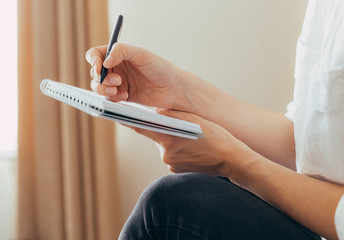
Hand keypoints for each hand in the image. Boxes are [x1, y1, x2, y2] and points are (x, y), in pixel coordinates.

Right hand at [86, 43, 186, 109]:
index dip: (93, 61)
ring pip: (98, 86)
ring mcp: (118, 82)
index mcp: (119, 54)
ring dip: (104, 89)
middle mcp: (116, 68)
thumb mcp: (141, 54)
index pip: (95, 54)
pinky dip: (113, 98)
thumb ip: (121, 52)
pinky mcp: (122, 96)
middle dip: (102, 78)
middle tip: (118, 81)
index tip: (99, 68)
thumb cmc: (161, 69)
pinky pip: (108, 98)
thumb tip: (104, 61)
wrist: (173, 89)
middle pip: (95, 73)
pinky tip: (126, 96)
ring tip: (118, 90)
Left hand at [128, 109, 251, 176]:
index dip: (128, 120)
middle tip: (178, 125)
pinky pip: (171, 156)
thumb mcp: (193, 119)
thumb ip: (171, 114)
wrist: (231, 159)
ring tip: (190, 139)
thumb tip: (155, 113)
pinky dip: (177, 150)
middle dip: (163, 129)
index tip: (116, 114)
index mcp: (167, 137)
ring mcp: (170, 163)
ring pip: (165, 146)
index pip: (140, 127)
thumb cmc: (215, 136)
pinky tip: (191, 149)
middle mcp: (164, 152)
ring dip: (172, 140)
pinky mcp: (175, 170)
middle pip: (155, 136)